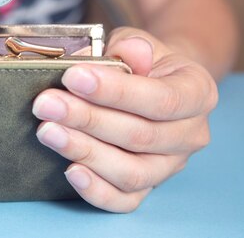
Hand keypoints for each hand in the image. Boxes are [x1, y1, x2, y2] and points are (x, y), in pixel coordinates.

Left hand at [32, 27, 217, 211]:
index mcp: (198, 93)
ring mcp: (171, 166)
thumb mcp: (138, 42)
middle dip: (87, 119)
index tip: (73, 77)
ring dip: (85, 151)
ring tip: (48, 131)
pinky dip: (96, 190)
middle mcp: (191, 135)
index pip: (161, 99)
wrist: (152, 83)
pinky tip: (70, 170)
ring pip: (131, 172)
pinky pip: (124, 200)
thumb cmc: (141, 62)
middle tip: (45, 104)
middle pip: (140, 136)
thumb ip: (130, 46)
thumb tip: (127, 52)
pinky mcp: (148, 188)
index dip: (116, 91)